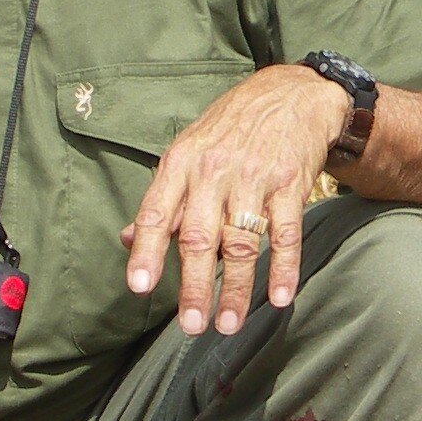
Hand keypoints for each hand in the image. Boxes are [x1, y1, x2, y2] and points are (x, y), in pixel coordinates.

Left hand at [123, 66, 355, 335]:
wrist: (291, 94)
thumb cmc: (231, 129)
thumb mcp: (188, 152)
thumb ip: (163, 200)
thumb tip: (129, 240)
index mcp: (182, 163)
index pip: (158, 213)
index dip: (149, 252)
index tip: (140, 287)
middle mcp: (214, 170)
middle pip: (200, 236)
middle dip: (195, 286)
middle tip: (191, 326)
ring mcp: (254, 177)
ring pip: (242, 242)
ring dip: (238, 289)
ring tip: (229, 324)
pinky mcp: (290, 183)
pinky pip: (285, 233)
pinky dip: (284, 268)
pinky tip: (280, 297)